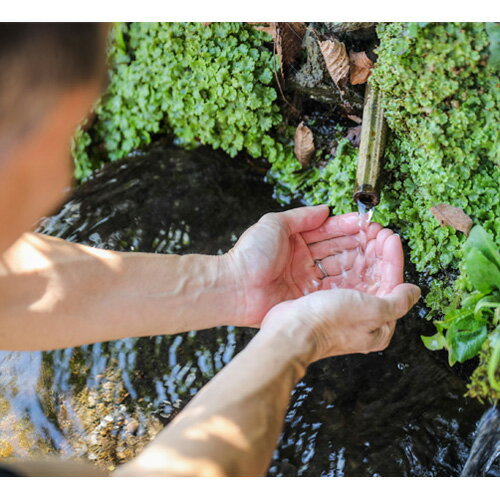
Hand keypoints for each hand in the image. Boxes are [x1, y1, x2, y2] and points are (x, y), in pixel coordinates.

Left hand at [225, 205, 404, 326]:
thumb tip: (325, 209)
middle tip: (381, 239)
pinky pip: (333, 289)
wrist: (234, 288)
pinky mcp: (307, 299)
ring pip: (339, 269)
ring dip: (360, 261)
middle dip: (360, 244)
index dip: (348, 227)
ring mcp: (307, 281)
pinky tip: (367, 277)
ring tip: (380, 255)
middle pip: (338, 250)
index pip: (329, 232)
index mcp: (296, 242)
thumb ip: (301, 216)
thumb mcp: (274, 225)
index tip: (368, 224)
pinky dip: (350, 282)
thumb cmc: (250, 255)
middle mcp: (304, 261)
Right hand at [257, 215, 420, 361]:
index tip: (390, 238)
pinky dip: (345, 258)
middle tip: (377, 230)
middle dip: (377, 252)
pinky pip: (340, 274)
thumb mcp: (371, 312)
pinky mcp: (326, 299)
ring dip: (362, 251)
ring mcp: (343, 307)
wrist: (290, 331)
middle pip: (376, 277)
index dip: (392, 258)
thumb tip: (414, 292)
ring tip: (364, 232)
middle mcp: (363, 316)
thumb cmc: (328, 323)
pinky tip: (346, 244)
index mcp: (378, 324)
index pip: (392, 283)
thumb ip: (398, 301)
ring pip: (358, 273)